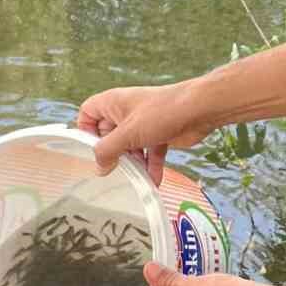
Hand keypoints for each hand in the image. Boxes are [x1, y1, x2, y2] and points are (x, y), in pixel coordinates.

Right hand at [76, 82, 212, 184]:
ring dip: (133, 164)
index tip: (90, 149)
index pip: (88, 113)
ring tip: (134, 180)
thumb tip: (99, 167)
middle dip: (112, 153)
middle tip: (113, 170)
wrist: (199, 109)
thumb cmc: (161, 112)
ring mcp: (143, 123)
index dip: (85, 130)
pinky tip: (153, 182)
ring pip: (130, 147)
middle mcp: (126, 112)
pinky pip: (150, 152)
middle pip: (109, 135)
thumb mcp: (128, 133)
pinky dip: (151, 166)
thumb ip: (108, 150)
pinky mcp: (160, 134)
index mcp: (112, 103)